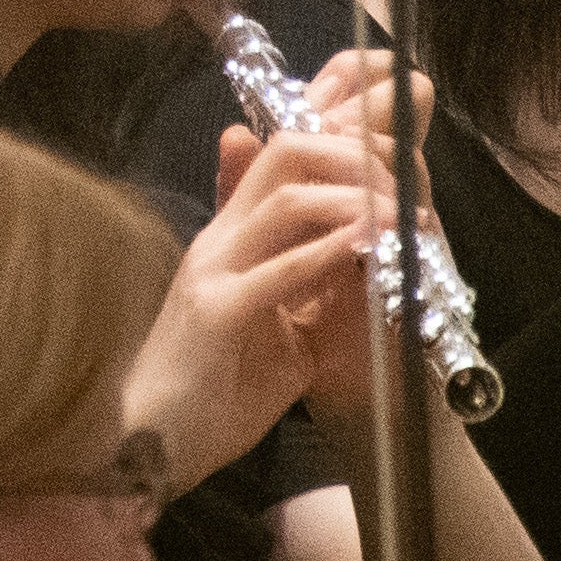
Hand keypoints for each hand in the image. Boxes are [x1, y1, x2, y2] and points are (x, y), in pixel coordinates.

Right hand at [135, 73, 404, 479]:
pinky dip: (330, 251)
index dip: (340, 116)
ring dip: (357, 198)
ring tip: (404, 217)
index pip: (284, 146)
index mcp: (233, 233)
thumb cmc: (213, 389)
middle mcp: (221, 237)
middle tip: (410, 180)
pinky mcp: (217, 315)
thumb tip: (351, 248)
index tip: (403, 112)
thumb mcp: (272, 318)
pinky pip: (279, 268)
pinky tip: (369, 248)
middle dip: (359, 150)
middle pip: (288, 149)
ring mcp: (214, 270)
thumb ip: (302, 272)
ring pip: (286, 195)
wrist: (150, 448)